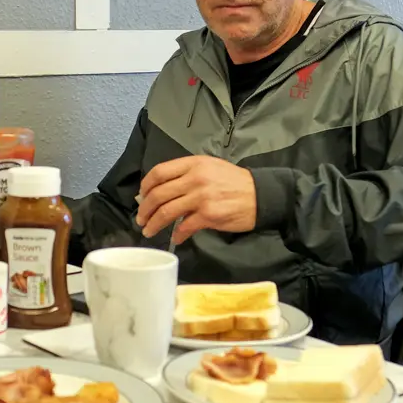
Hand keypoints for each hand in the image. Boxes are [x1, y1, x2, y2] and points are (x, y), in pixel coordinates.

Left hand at [136, 156, 256, 245]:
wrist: (261, 195)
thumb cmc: (234, 182)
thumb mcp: (210, 168)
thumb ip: (187, 175)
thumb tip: (163, 191)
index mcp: (193, 164)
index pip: (159, 172)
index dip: (146, 186)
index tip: (142, 197)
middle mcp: (195, 178)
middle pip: (159, 194)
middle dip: (145, 209)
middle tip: (141, 219)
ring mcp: (201, 197)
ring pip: (167, 212)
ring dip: (154, 224)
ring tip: (148, 231)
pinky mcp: (209, 215)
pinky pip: (184, 227)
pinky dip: (177, 235)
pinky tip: (175, 238)